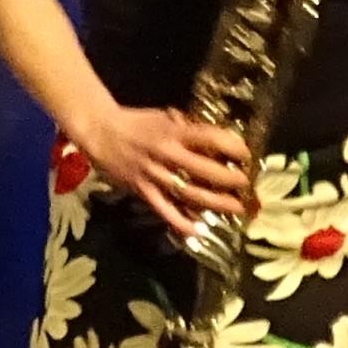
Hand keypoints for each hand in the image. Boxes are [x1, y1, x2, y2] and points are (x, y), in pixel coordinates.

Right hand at [77, 106, 254, 241]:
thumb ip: (188, 128)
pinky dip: (181, 222)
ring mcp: (154, 175)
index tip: (246, 154)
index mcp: (173, 132)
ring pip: (189, 193)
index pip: (209, 139)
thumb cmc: (136, 122)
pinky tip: (198, 230)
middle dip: (229, 179)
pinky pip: (165, 210)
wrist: (100, 132)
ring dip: (215, 203)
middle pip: (204, 170)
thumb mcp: (164, 117)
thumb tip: (216, 137)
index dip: (231, 147)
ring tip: (235, 209)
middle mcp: (166, 154)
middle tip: (245, 185)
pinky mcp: (143, 191)